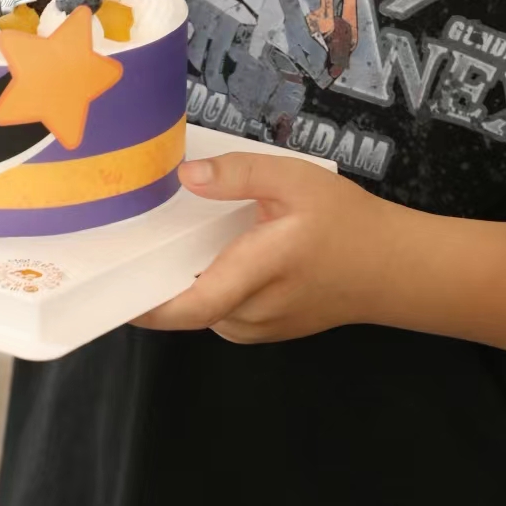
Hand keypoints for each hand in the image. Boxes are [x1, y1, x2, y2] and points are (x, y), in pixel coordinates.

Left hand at [132, 151, 404, 340]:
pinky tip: (202, 258)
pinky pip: (223, 313)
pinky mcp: (269, 329)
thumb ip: (238, 175)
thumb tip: (185, 176)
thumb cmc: (345, 221)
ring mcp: (262, 328)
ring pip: (205, 312)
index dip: (148, 305)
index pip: (193, 305)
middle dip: (155, 283)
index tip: (111, 289)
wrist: (394, 268)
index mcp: (259, 272)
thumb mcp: (294, 180)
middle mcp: (255, 311)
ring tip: (159, 246)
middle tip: (124, 247)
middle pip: (189, 308)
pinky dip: (206, 289)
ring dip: (182, 286)